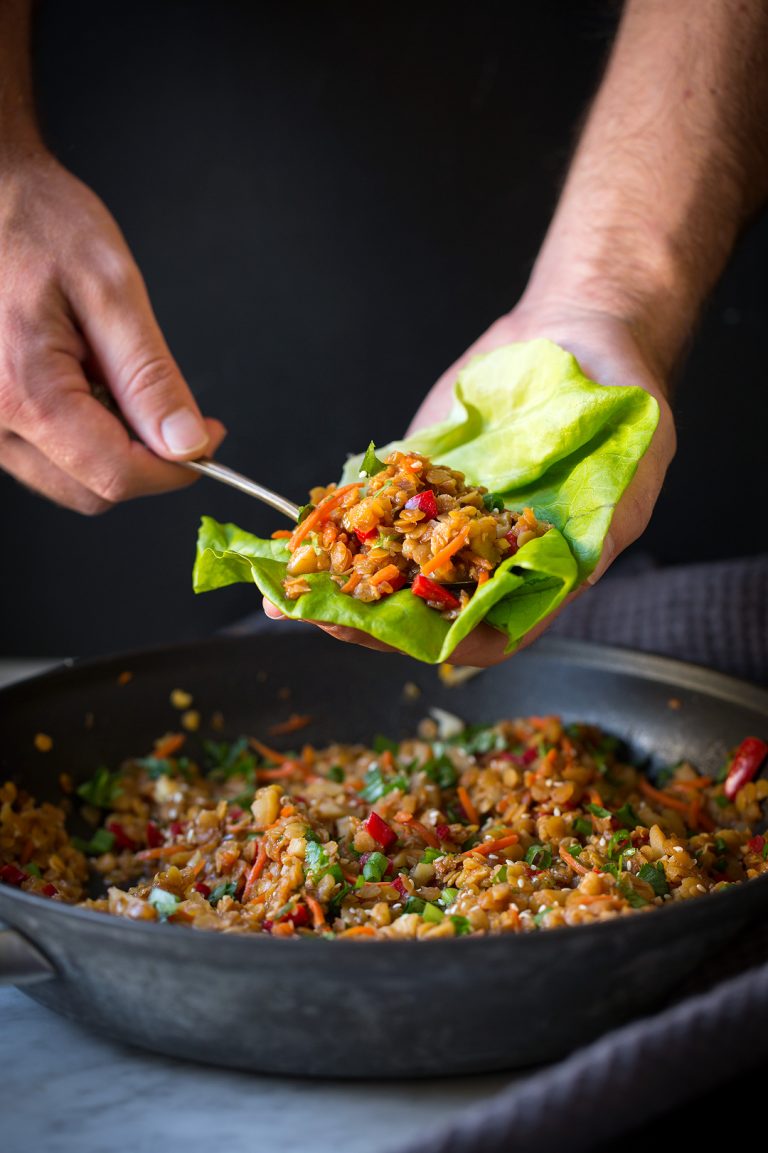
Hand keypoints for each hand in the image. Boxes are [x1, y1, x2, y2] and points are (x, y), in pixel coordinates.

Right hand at [0, 151, 224, 512]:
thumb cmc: (37, 223)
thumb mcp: (110, 289)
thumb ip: (150, 376)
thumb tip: (187, 444)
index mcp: (24, 391)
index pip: (116, 474)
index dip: (177, 468)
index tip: (210, 437)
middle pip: (93, 490)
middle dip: (147, 460)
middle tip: (176, 410)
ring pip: (70, 480)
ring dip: (114, 448)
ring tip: (114, 375)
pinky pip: (46, 457)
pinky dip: (84, 435)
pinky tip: (87, 381)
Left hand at [264, 299, 675, 663]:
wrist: (577, 330)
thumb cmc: (623, 399)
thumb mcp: (639, 455)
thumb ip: (612, 518)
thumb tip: (582, 573)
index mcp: (541, 568)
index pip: (494, 627)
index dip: (454, 639)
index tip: (413, 639)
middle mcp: (488, 555)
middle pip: (425, 609)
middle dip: (371, 620)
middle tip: (322, 618)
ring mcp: (445, 519)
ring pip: (386, 569)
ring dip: (338, 585)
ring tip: (283, 593)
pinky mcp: (414, 480)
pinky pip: (369, 510)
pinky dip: (332, 524)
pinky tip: (294, 533)